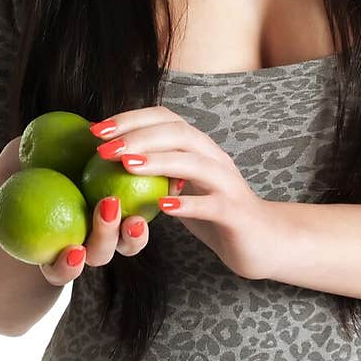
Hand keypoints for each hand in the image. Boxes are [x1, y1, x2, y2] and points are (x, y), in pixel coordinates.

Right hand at [0, 135, 169, 287]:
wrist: (47, 152)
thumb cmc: (17, 173)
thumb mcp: (0, 184)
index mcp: (56, 252)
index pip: (60, 270)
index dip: (67, 267)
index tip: (73, 251)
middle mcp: (86, 245)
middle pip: (100, 255)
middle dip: (106, 239)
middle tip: (107, 208)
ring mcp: (110, 229)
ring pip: (128, 242)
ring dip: (135, 234)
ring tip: (138, 214)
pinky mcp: (131, 205)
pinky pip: (146, 208)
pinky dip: (156, 199)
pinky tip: (165, 184)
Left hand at [89, 105, 268, 277]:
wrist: (263, 241)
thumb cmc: (213, 212)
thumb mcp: (183, 186)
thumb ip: (158, 170)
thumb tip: (111, 158)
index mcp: (199, 147)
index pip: (165, 119)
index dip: (131, 119)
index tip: (97, 129)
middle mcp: (214, 157)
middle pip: (179, 133)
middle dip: (139, 136)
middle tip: (104, 149)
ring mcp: (227, 183)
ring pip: (195, 163)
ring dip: (159, 161)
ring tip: (127, 166)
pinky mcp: (235, 212)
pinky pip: (211, 204)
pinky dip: (187, 203)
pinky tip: (162, 207)